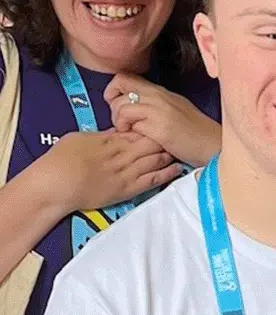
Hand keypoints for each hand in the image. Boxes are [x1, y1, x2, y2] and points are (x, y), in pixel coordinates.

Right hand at [36, 130, 179, 213]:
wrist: (56, 184)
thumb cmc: (62, 158)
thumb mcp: (82, 138)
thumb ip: (104, 135)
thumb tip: (118, 131)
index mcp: (112, 140)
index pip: (140, 131)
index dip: (153, 127)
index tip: (162, 124)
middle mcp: (124, 155)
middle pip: (153, 144)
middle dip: (165, 139)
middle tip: (177, 137)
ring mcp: (128, 173)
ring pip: (157, 160)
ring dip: (170, 154)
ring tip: (180, 150)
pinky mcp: (128, 190)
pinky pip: (153, 180)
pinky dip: (168, 173)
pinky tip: (178, 168)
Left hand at [104, 74, 219, 166]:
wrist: (213, 147)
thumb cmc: (195, 133)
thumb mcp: (174, 110)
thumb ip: (154, 105)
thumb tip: (131, 106)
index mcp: (161, 91)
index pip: (125, 77)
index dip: (114, 90)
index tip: (118, 105)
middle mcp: (159, 96)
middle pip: (119, 85)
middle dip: (113, 105)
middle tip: (123, 122)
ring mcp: (159, 110)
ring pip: (121, 107)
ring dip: (119, 122)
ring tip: (130, 132)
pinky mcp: (159, 127)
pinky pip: (131, 124)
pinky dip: (129, 132)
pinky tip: (139, 138)